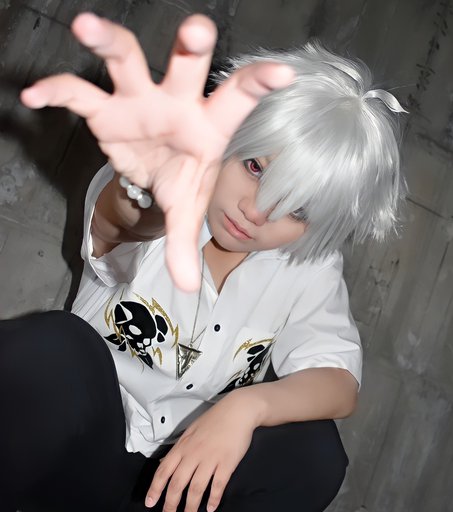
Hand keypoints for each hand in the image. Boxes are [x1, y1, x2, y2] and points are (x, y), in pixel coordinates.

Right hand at [20, 13, 293, 291]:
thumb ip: (185, 245)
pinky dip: (57, 92)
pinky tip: (35, 97)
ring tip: (85, 26)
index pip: (237, 98)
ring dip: (108, 41)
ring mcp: (139, 101)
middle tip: (197, 29)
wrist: (151, 170)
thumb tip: (190, 289)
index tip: (283, 74)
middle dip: (191, 45)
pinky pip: (79, 94)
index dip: (257, 83)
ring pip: (126, 59)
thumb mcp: (186, 209)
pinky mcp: (106, 110)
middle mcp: (176, 102)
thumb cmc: (181, 177)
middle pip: (185, 66)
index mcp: (208, 124)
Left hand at [145, 393, 257, 511]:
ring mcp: (211, 459)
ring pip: (196, 488)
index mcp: (182, 447)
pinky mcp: (227, 463)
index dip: (155, 489)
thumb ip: (179, 449)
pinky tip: (210, 508)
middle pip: (177, 484)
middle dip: (170, 504)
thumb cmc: (214, 420)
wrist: (238, 411)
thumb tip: (165, 463)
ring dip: (190, 506)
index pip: (163, 471)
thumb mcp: (190, 431)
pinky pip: (218, 485)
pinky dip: (213, 498)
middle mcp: (193, 454)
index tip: (150, 503)